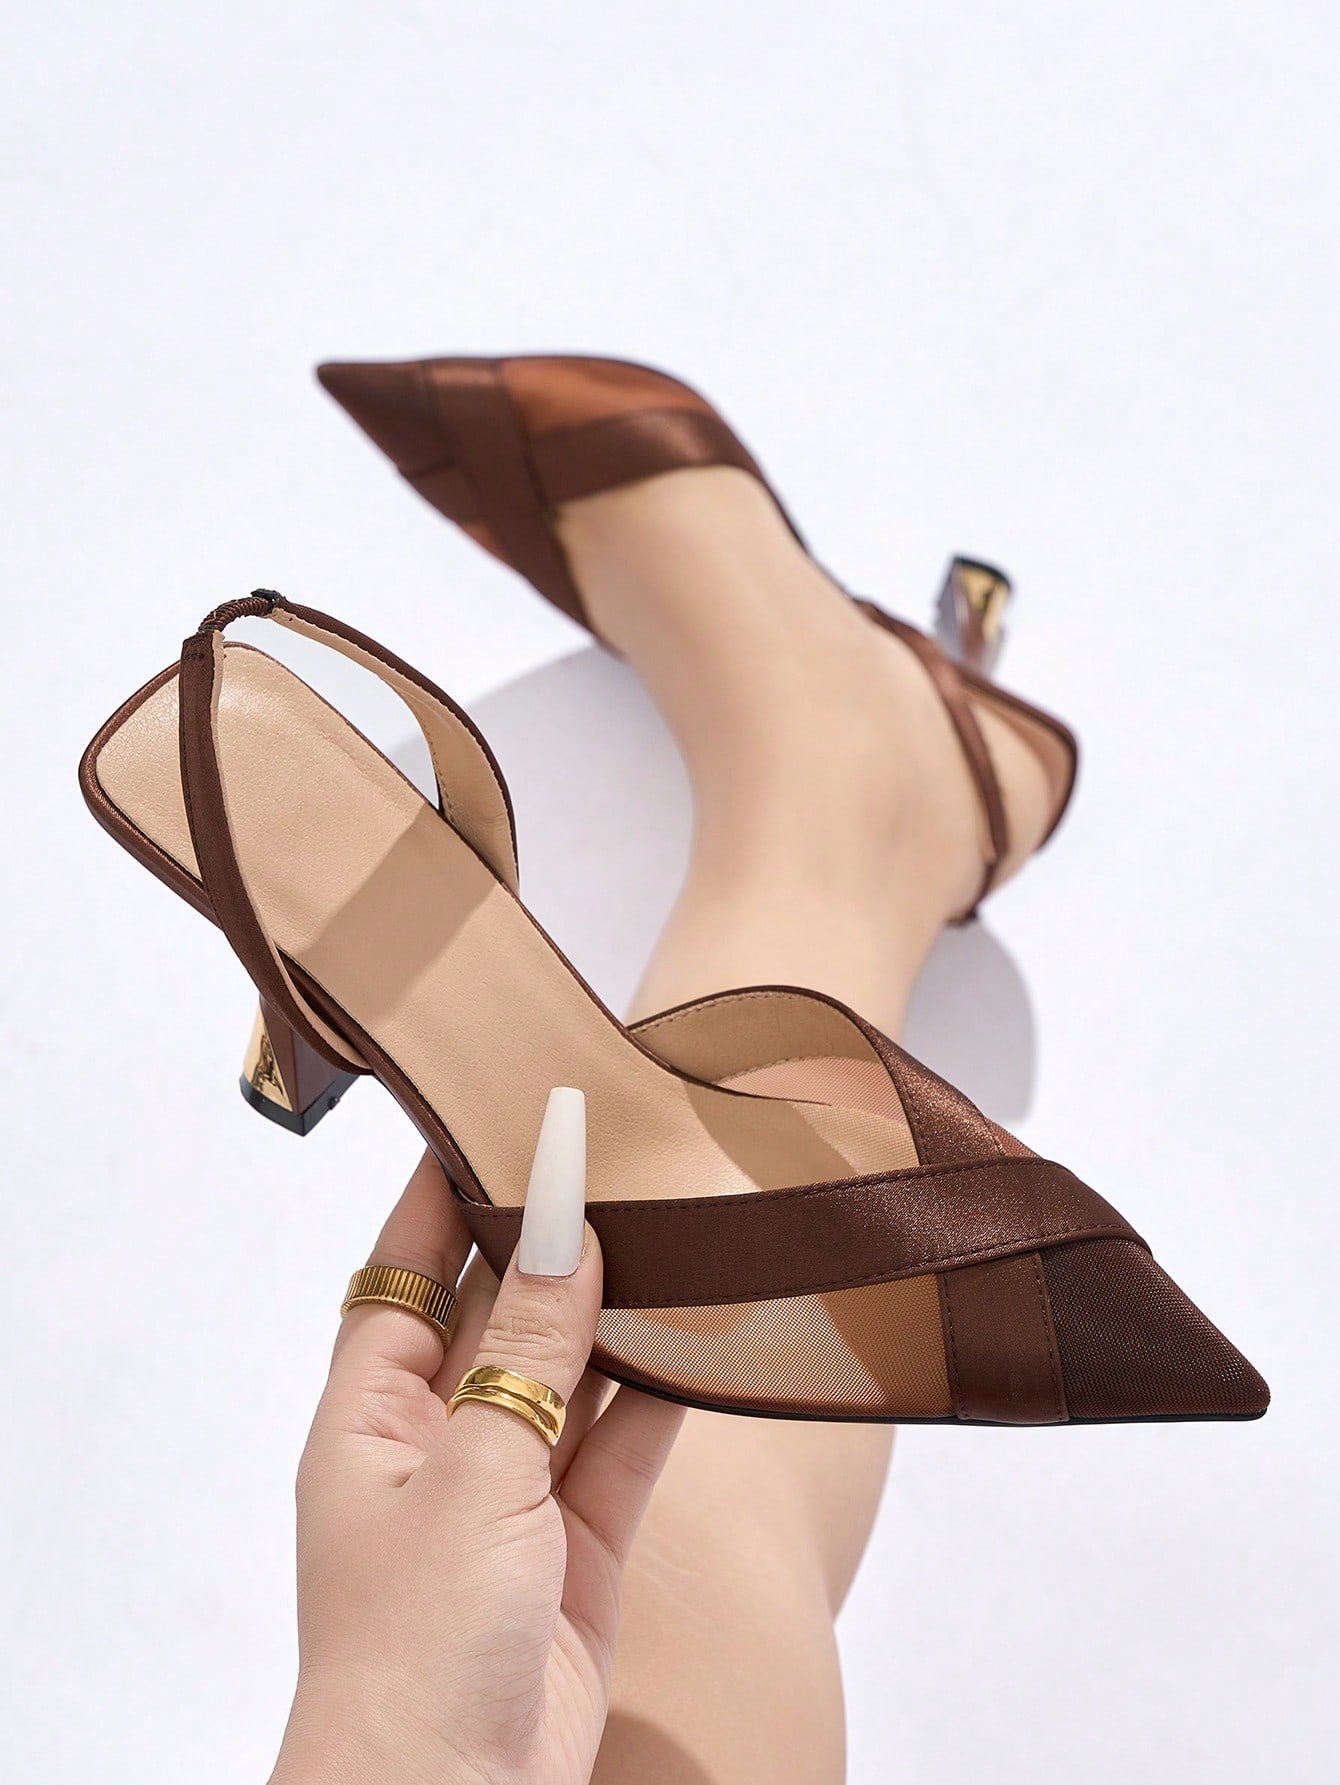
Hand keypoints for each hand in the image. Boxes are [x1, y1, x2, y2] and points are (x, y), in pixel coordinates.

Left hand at [269, 1090, 683, 1783]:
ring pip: (572, 1370)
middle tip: (613, 1150)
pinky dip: (662, 1390)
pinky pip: (626, 1442)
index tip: (496, 1112)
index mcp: (371, 1416)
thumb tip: (566, 1229)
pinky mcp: (578, 1543)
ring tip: (673, 1220)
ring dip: (617, 1309)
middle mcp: (439, 1442)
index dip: (447, 1191)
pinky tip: (705, 1332)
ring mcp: (512, 1491)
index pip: (405, 1270)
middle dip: (550, 1239)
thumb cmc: (413, 1648)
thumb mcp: (473, 1475)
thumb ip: (532, 1351)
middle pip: (499, 1310)